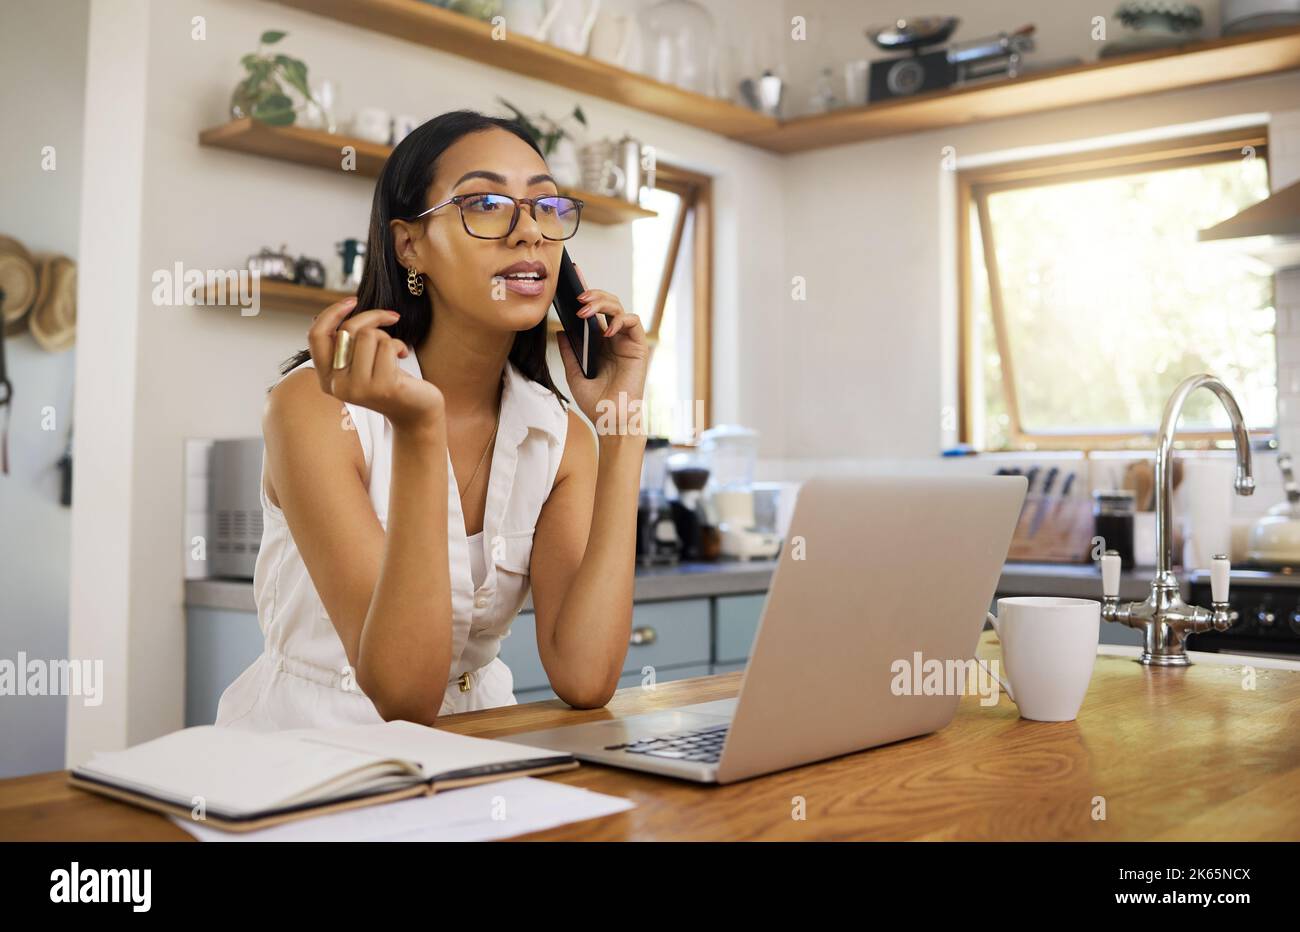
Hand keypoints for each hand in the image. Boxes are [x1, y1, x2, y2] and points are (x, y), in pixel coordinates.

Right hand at [307, 297, 443, 432]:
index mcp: (327, 378)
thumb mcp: (362, 361)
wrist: (416, 410)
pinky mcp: (382, 387)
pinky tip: (403, 357)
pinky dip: (399, 345)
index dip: (332, 313)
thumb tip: (335, 311)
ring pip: (368, 336)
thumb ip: (346, 344)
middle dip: (373, 318)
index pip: (316, 336)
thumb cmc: (390, 379)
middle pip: (347, 330)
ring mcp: (358, 388)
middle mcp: (337, 385)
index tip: (353, 300)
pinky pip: (387, 346)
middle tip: (391, 318)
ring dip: (387, 337)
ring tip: (394, 351)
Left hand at [555, 264, 649, 435]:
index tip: (572, 274)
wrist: (611, 421)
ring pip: (619, 307)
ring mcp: (626, 341)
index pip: (593, 311)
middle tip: (577, 297)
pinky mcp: (638, 348)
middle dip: (593, 295)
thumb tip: (560, 330)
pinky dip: (620, 321)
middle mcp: (614, 338)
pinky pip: (633, 322)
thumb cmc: (595, 402)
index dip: (586, 291)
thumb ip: (569, 351)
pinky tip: (606, 331)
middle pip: (607, 303)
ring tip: (585, 308)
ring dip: (602, 303)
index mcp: (599, 342)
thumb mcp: (574, 374)